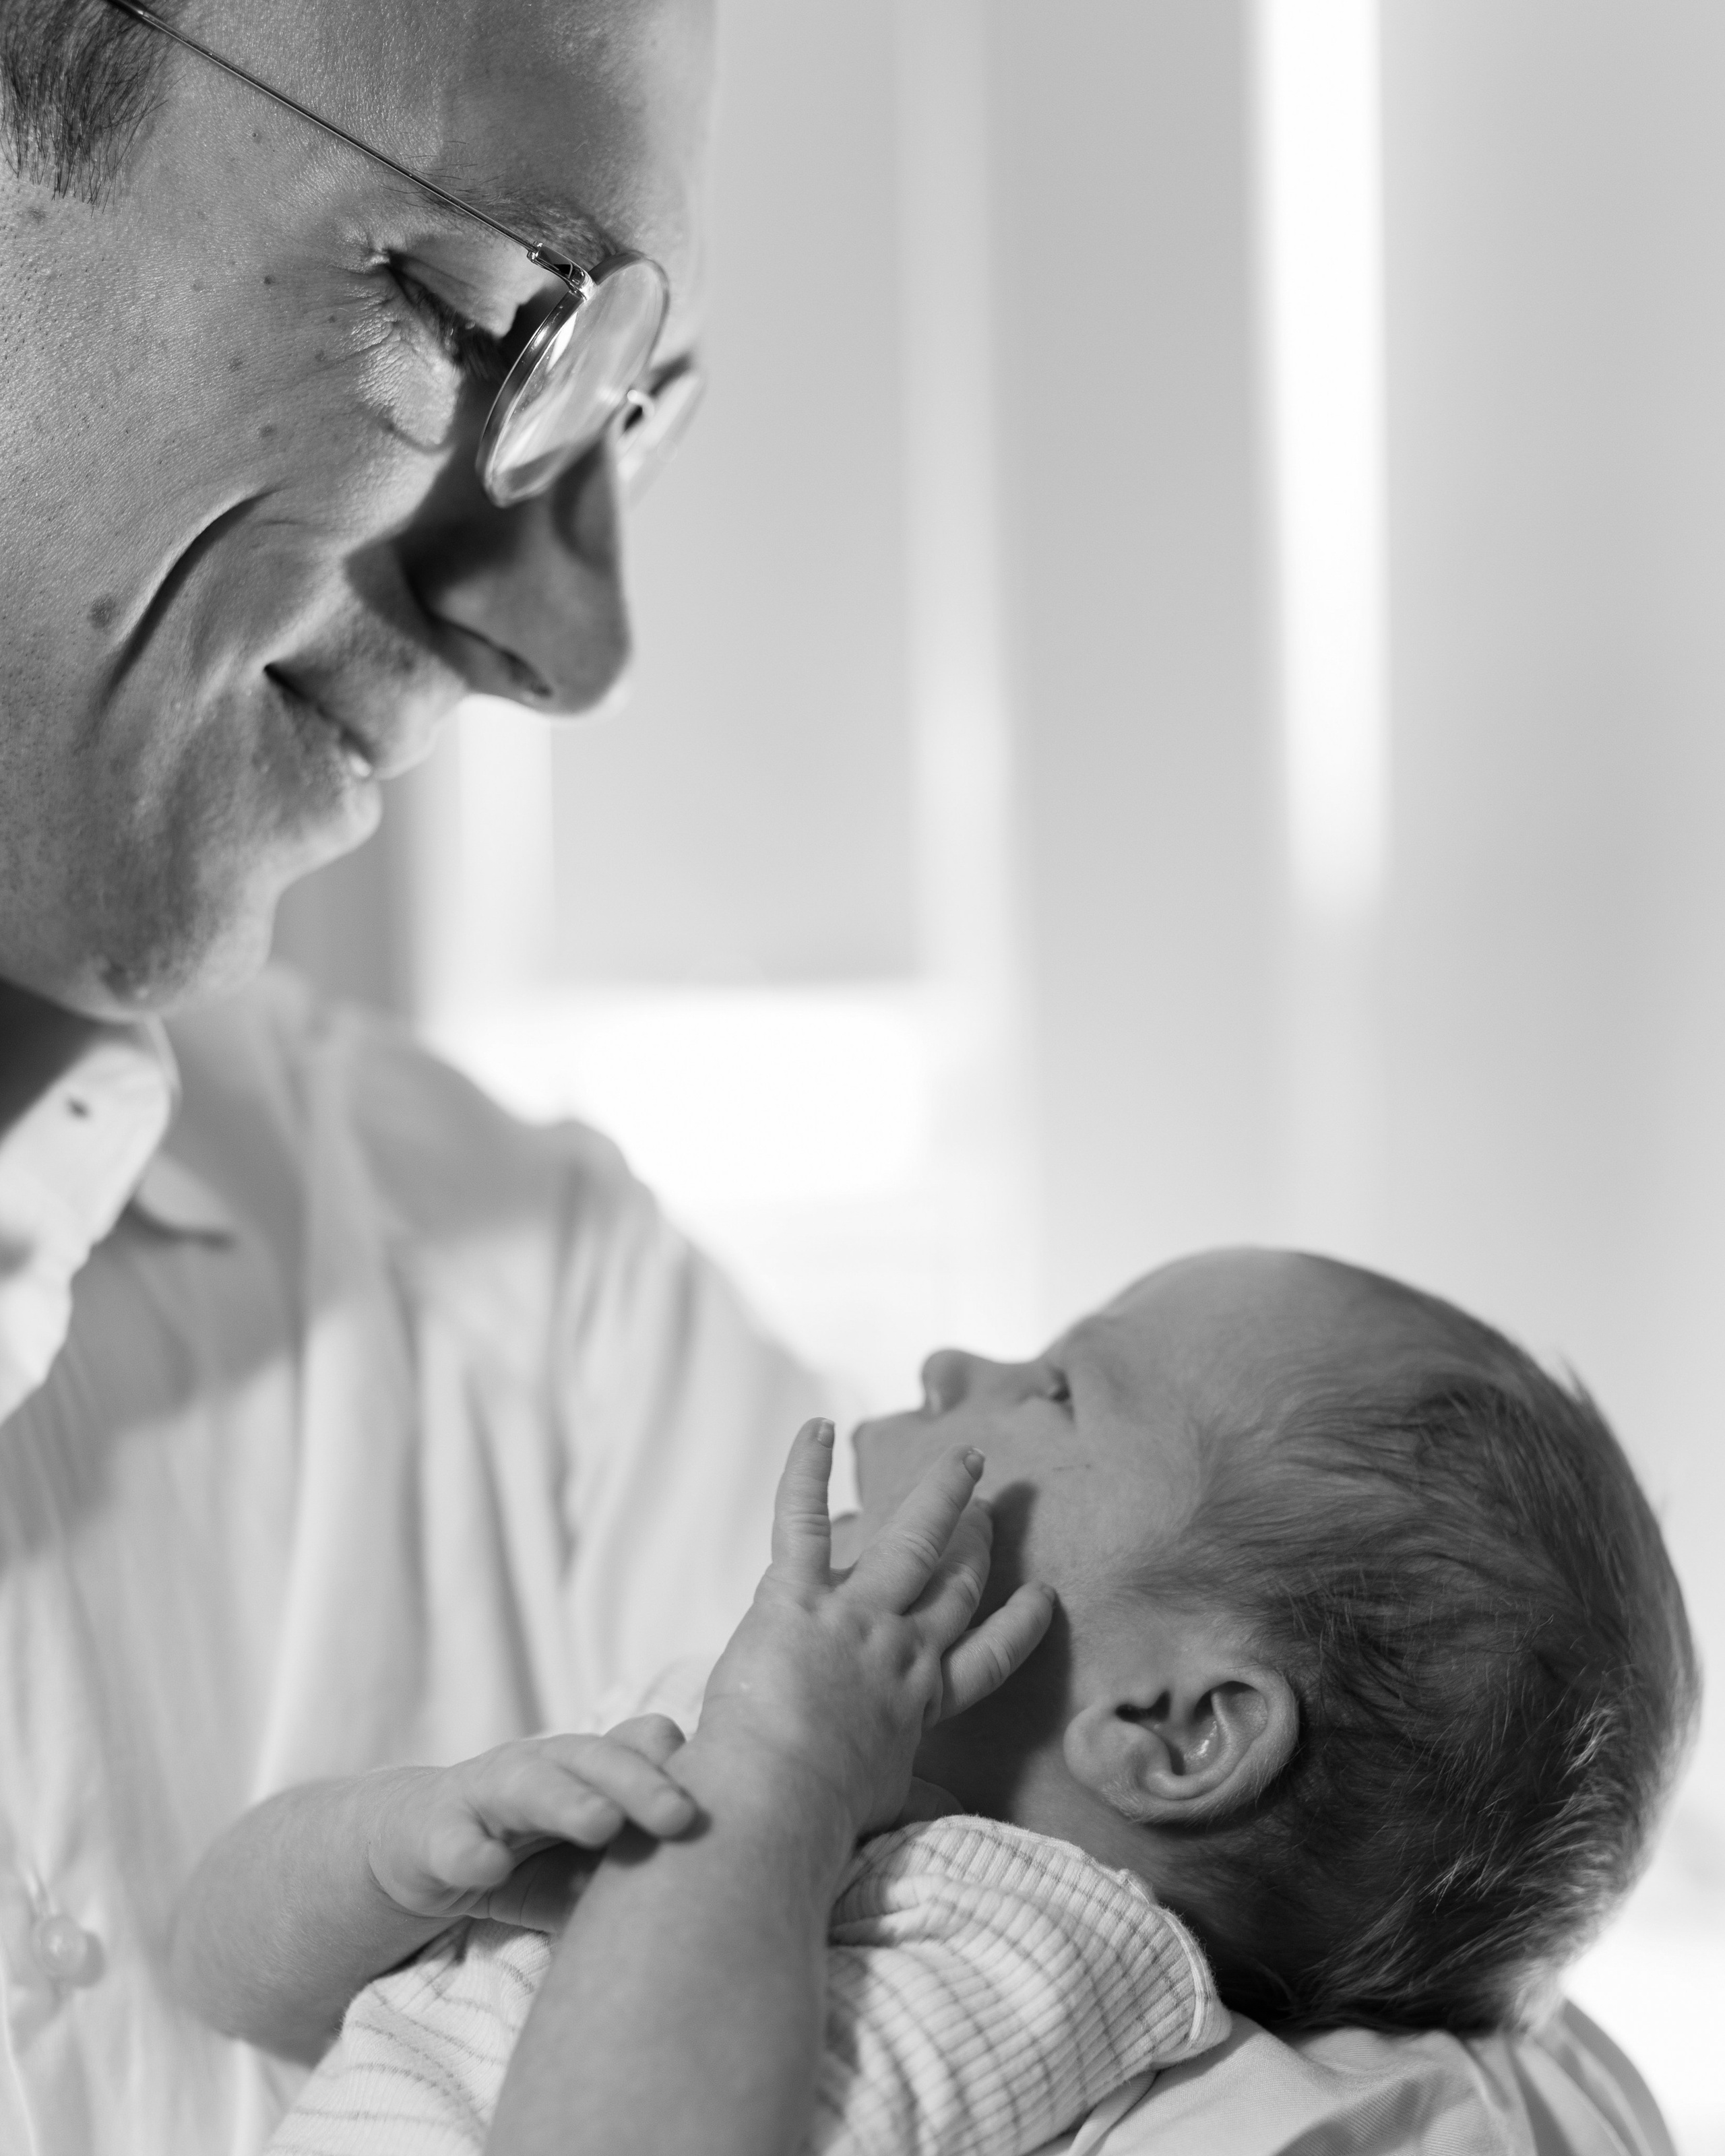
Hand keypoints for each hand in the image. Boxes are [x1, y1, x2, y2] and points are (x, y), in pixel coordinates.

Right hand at [367, 1715, 692, 1924]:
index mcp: (590, 1770)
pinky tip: (489, 1868)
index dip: (678, 1768)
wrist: (414, 1846)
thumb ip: (630, 1876)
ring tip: (603, 1823)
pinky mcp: (432, 1831)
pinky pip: (450, 1840)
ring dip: (567, 1800)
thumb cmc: (522, 1855)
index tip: (717, 1801)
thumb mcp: (582, 1866)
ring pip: (529, 1783)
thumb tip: (697, 1915)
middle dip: (640, 1783)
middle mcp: (544, 1766)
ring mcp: (486, 1793)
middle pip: (597, 1759)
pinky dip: (468, 1851)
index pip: (641, 1749)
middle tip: (681, 1815)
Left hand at [693, 1419, 1053, 1841]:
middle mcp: (902, 1650)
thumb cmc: (823, 1815)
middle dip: (977, 1542)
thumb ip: (919, 1801)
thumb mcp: (886, 1808)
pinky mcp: (798, 1595)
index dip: (1017, 1628)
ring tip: (964, 1460)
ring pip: (913, 1539)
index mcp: (921, 1703)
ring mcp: (856, 1616)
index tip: (1042, 1598)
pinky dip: (807, 1471)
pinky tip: (817, 1428)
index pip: (985, 1660)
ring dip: (942, 1494)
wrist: (779, 1800)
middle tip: (991, 1506)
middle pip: (955, 1585)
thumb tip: (950, 1817)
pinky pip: (805, 1519)